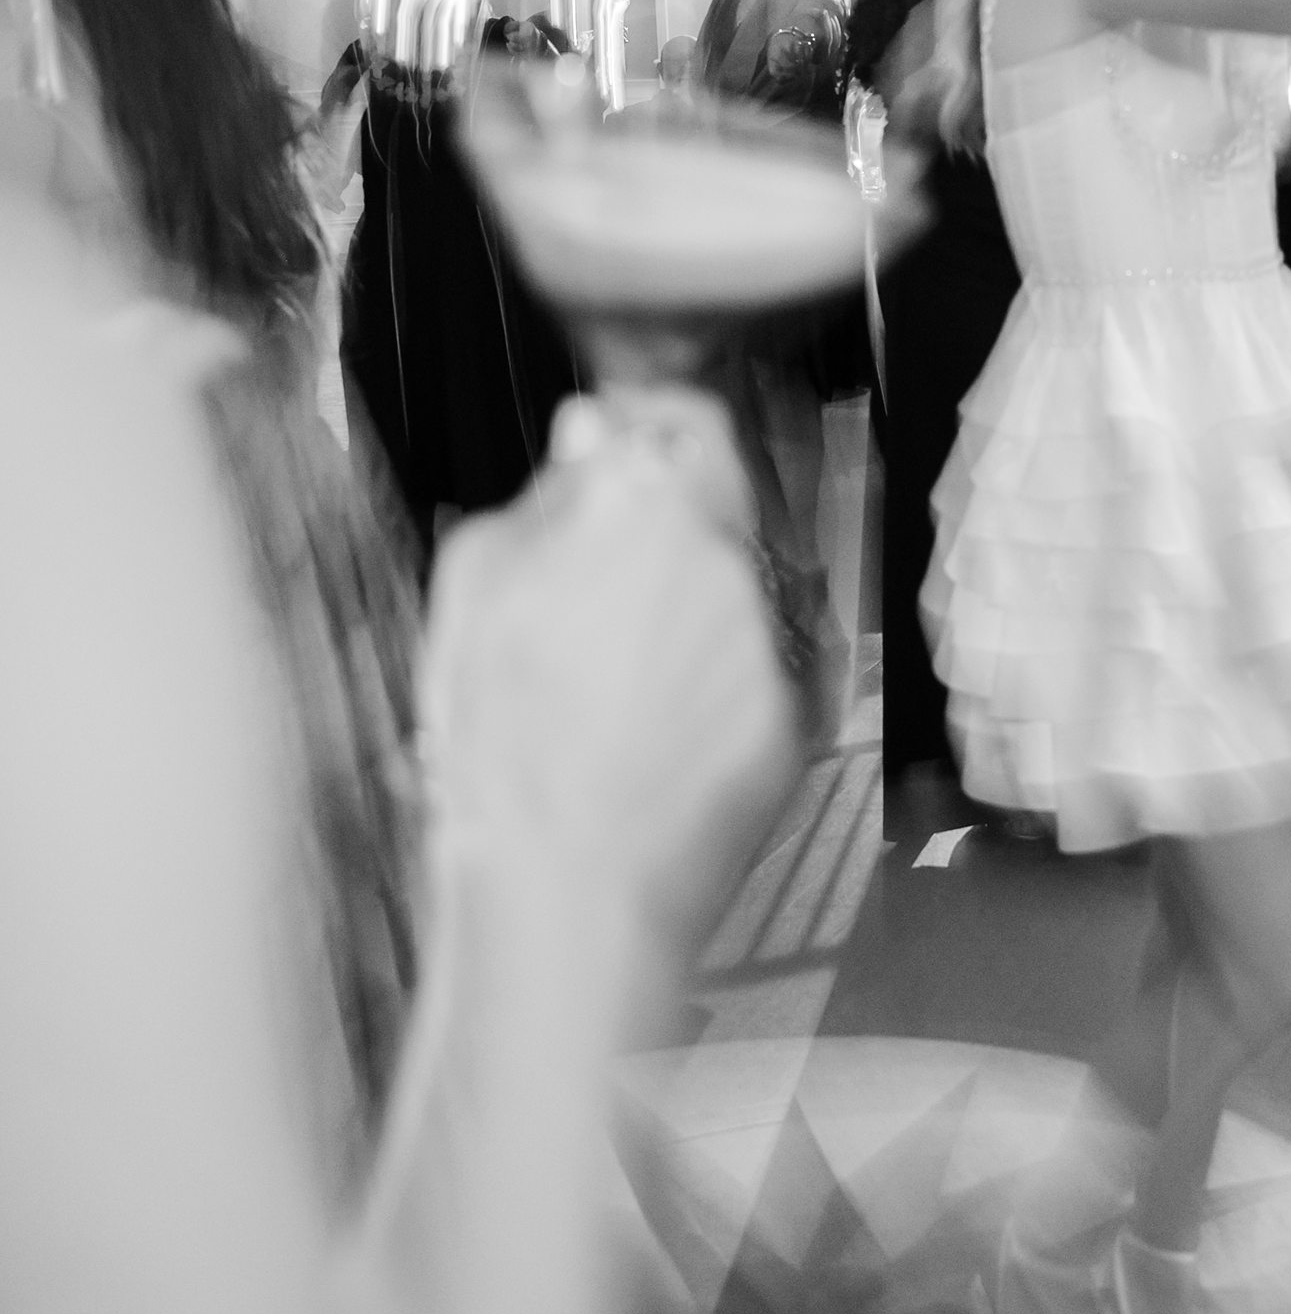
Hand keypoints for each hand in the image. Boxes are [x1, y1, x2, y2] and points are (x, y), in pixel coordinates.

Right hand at [420, 387, 798, 978]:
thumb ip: (548, 497)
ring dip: (681, 619)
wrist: (567, 889)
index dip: (657, 432)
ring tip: (602, 694)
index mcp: (646, 511)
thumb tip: (593, 437)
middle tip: (589, 600)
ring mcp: (769, 642)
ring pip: (729, 601)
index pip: (690, 424)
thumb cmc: (499, 744)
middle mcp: (726, 563)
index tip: (628, 451)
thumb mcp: (474, 589)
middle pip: (710, 517)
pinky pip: (749, 679)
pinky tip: (642, 742)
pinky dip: (705, 693)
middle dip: (659, 540)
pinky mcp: (793, 717)